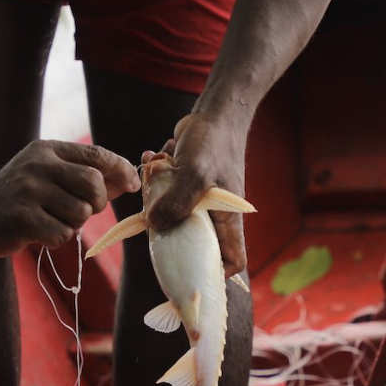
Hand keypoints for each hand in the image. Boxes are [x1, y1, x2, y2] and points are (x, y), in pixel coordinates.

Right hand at [0, 140, 139, 256]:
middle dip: (95, 203)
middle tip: (78, 210)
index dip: (120, 170)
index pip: (96, 155)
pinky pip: (62, 234)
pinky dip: (57, 238)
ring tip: (50, 220)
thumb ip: (86, 175)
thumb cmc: (21, 193)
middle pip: (94, 185)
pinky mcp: (20, 219)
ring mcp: (28, 192)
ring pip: (80, 213)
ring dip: (72, 224)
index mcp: (48, 151)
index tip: (132, 184)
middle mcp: (38, 166)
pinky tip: (39, 232)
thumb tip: (129, 180)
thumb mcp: (49, 174)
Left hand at [147, 112, 249, 276]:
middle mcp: (216, 214)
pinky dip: (156, 179)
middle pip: (196, 242)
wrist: (215, 112)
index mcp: (227, 219)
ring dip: (158, 200)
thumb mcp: (195, 174)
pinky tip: (151, 158)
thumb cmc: (213, 143)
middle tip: (152, 225)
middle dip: (171, 235)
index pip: (234, 259)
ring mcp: (201, 200)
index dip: (217, 273)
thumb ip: (177, 202)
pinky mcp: (187, 185)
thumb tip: (154, 226)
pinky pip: (168, 193)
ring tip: (153, 177)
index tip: (190, 273)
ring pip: (176, 216)